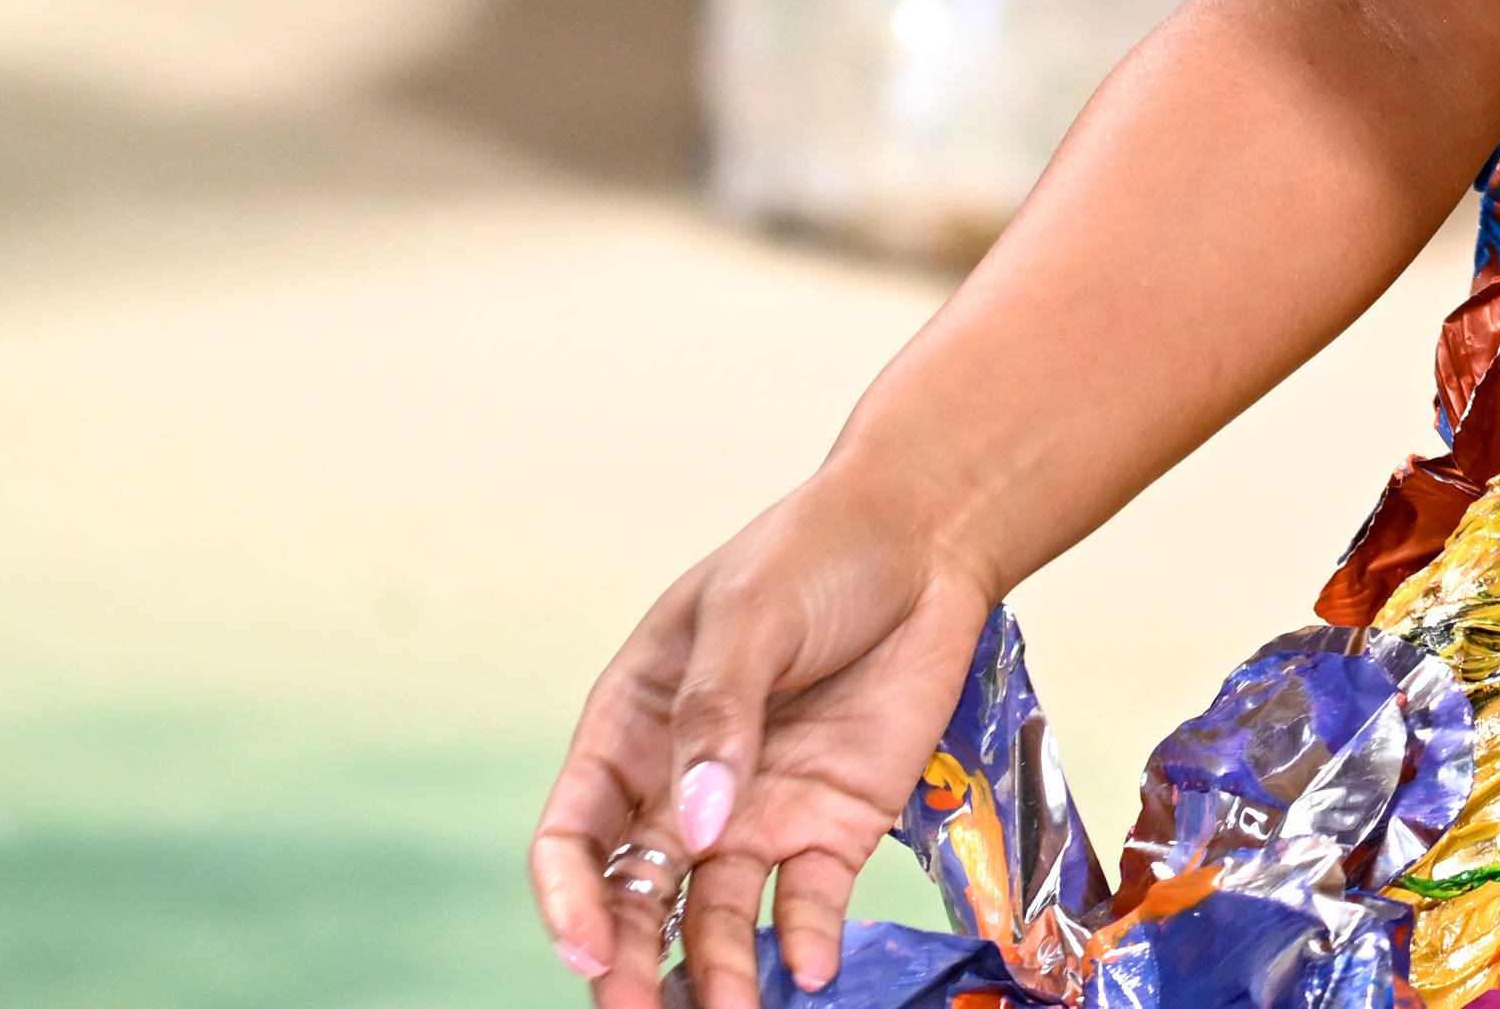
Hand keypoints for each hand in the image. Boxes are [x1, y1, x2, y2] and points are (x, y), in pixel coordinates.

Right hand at [530, 479, 993, 1006]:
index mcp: (632, 731)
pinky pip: (808, 903)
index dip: (568, 900)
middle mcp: (683, 789)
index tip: (586, 950)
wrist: (930, 534)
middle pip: (636, 898)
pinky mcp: (834, 826)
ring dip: (716, 973)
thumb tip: (695, 824)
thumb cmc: (817, 551)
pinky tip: (811, 969)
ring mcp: (757, 813)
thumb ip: (717, 716)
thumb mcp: (750, 613)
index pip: (571, 837)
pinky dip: (804, 942)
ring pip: (716, 918)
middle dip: (629, 963)